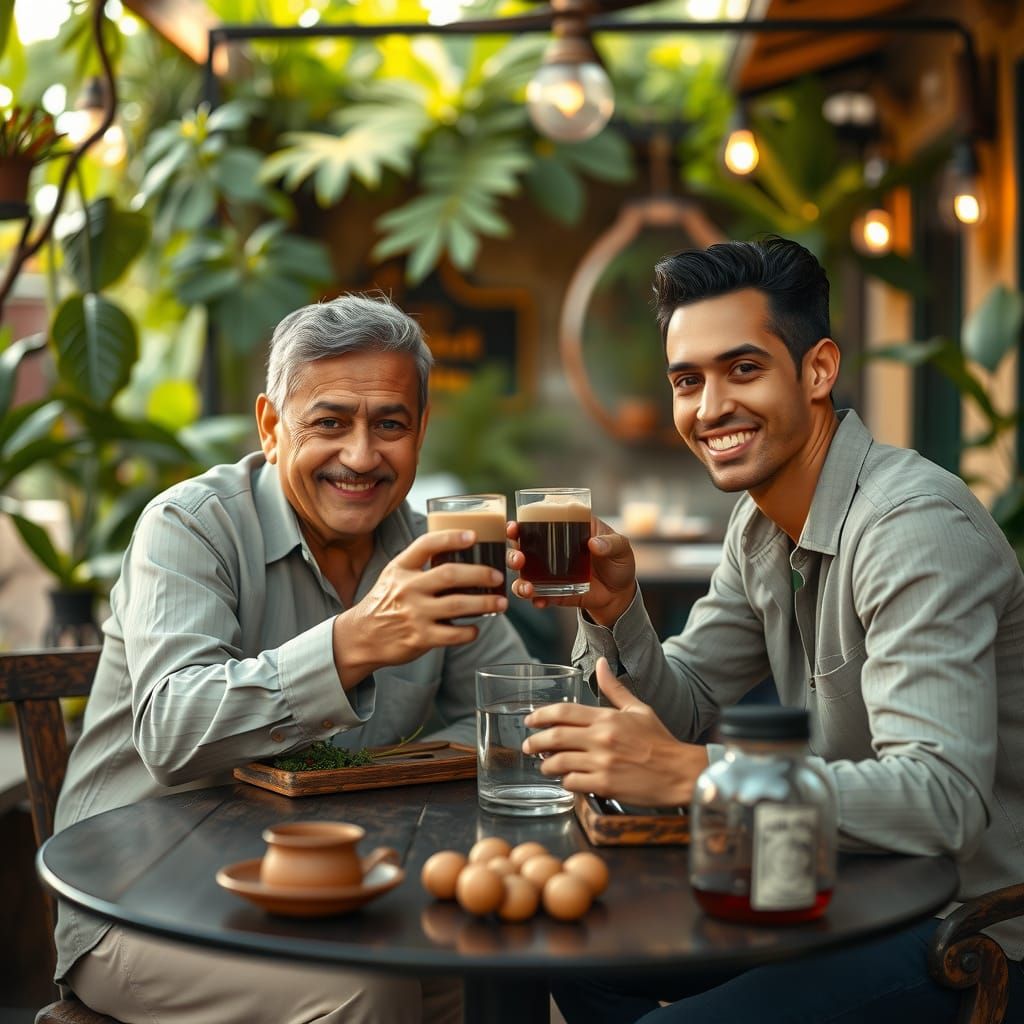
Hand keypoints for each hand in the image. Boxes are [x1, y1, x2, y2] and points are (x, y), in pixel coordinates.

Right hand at [334, 530, 506, 686]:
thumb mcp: (394, 575)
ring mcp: (414, 614)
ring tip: (501, 603)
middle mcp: (407, 588)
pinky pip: (454, 634)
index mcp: (401, 568)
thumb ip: (419, 563)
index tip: (474, 535)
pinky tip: (476, 628)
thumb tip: (458, 549)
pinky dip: (470, 631)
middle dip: (480, 573)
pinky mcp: (420, 638)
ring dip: (485, 603)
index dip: (451, 538)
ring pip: (458, 605)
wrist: (361, 637)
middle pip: (450, 574)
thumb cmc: (385, 602)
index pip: (426, 545)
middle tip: (498, 575)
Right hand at [506, 517, 637, 625]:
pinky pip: (538, 595)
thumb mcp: (621, 547)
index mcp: (564, 529)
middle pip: (521, 548)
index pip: (536, 522)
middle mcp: (550, 550)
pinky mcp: (553, 592)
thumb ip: (611, 543)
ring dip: (519, 579)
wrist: (620, 594)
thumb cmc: (619, 562)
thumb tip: (594, 544)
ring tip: (526, 587)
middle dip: (513, 553)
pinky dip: (535, 598)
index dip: (519, 524)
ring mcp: (549, 572)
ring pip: (523, 574)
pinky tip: (539, 600)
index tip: (514, 528)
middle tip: (519, 559)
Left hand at [521, 657, 706, 805]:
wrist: (680, 772)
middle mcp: (601, 738)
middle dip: (534, 742)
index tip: (530, 720)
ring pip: (558, 762)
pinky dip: (565, 782)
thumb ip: (615, 688)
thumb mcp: (638, 709)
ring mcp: (602, 763)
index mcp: (607, 718)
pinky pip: (572, 783)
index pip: (563, 712)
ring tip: (545, 766)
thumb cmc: (659, 741)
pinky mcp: (605, 785)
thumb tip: (601, 663)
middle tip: (528, 746)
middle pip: (554, 737)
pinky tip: (568, 780)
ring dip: (546, 765)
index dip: (540, 715)